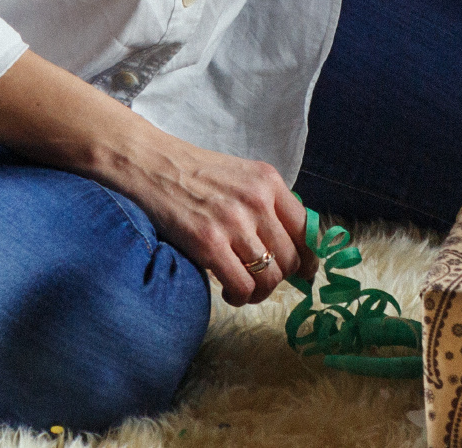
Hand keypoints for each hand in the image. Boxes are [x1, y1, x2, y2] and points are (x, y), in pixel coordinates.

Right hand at [99, 127, 317, 306]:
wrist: (153, 164)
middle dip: (281, 279)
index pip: (307, 229)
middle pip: (292, 258)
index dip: (308, 257)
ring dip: (259, 293)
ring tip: (244, 290)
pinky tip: (229, 293)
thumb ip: (268, 204)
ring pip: (270, 278)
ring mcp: (234, 222)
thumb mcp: (242, 177)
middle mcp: (258, 200)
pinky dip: (240, 297)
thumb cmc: (196, 174)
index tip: (303, 272)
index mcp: (269, 181)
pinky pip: (242, 286)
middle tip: (263, 281)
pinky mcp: (209, 243)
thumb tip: (292, 246)